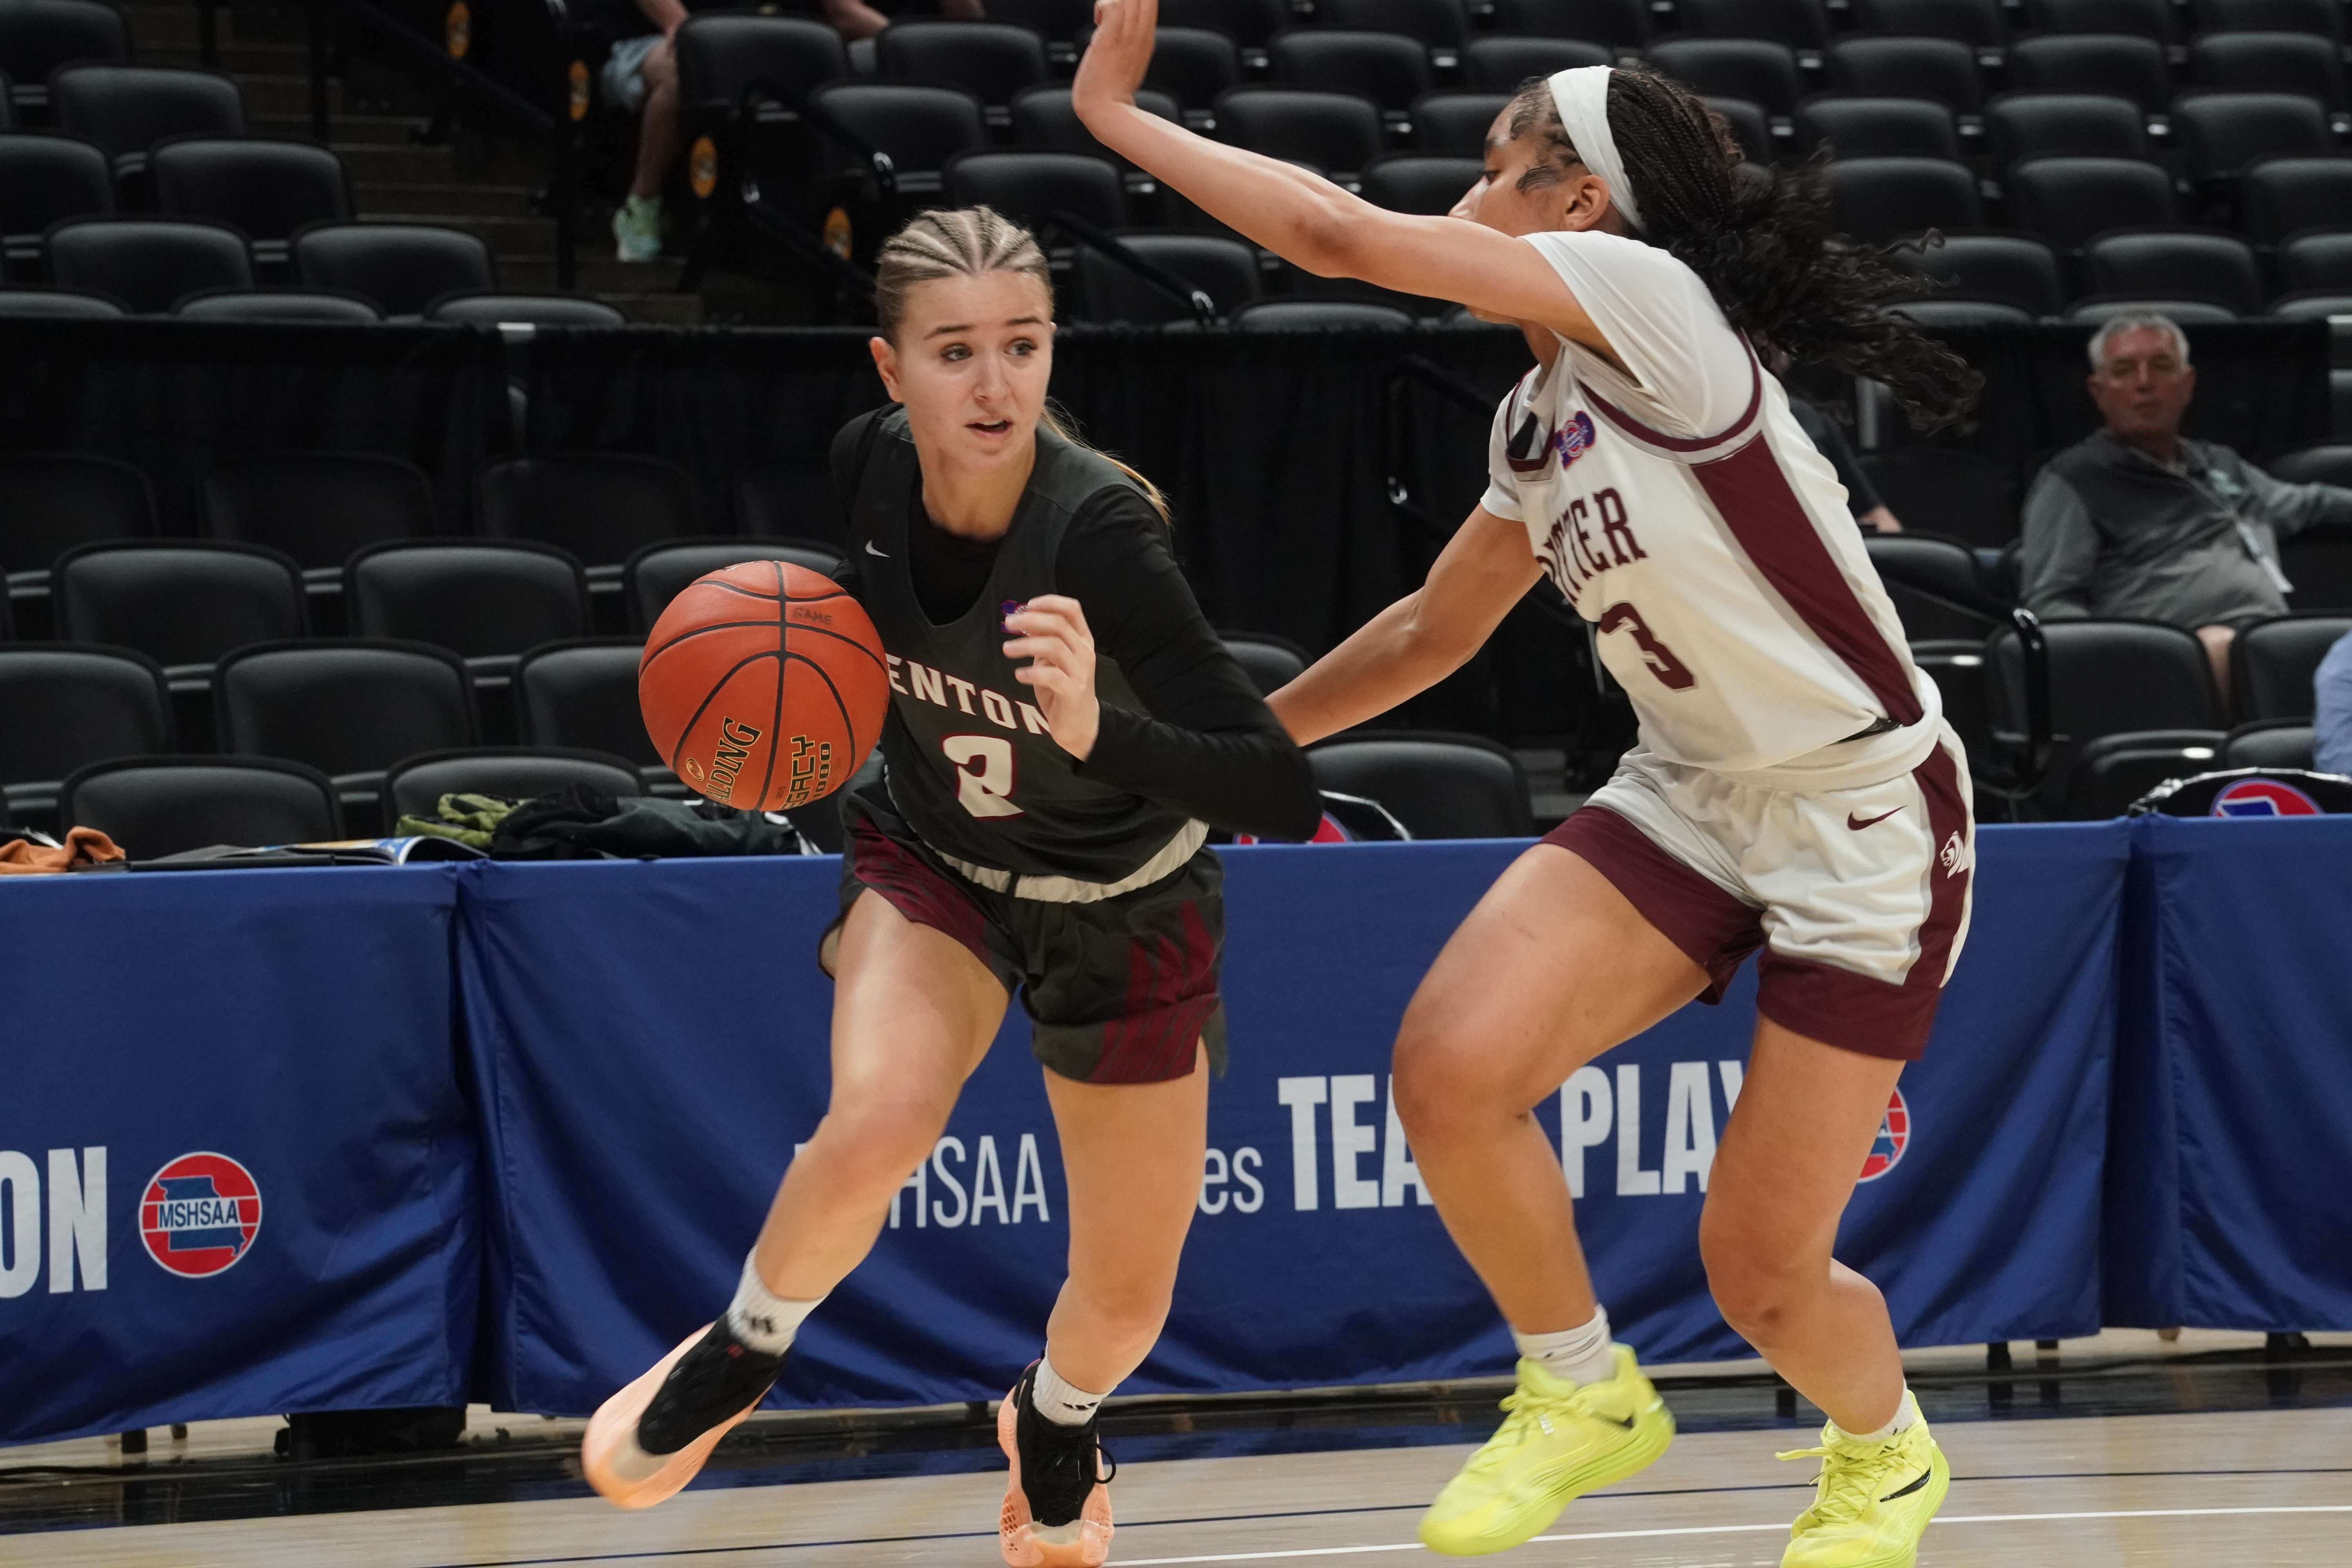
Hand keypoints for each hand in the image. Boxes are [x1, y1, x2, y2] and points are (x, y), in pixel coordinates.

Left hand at [1004, 595, 1100, 759]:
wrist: (1080, 723)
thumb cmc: (1063, 687)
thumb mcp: (1053, 659)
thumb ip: (1043, 640)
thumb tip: (1022, 619)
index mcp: (1083, 639)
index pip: (1072, 609)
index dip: (1049, 602)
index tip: (1026, 605)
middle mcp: (1085, 652)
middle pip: (1059, 624)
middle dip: (1030, 620)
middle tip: (1008, 623)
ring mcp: (1081, 672)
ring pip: (1054, 647)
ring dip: (1026, 645)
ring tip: (1007, 649)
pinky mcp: (1073, 691)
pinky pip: (1051, 676)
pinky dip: (1031, 672)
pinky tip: (1019, 675)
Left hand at [1072, 0, 1156, 120]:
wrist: (1106, 110)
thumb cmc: (1112, 88)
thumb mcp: (1129, 59)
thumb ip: (1129, 39)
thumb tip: (1114, 25)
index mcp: (1147, 36)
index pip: (1150, 0)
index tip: (1123, 6)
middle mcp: (1141, 32)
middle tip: (1110, 15)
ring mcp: (1127, 35)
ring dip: (1113, 1)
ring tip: (1103, 17)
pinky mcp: (1110, 39)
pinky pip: (1111, 5)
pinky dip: (1102, 6)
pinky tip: (1097, 22)